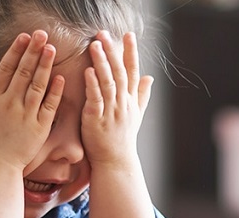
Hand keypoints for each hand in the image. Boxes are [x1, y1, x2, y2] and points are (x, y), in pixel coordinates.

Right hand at [0, 30, 64, 170]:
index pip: (5, 69)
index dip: (15, 51)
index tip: (23, 37)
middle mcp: (8, 103)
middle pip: (22, 72)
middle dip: (32, 52)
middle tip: (42, 35)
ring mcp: (25, 115)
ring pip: (37, 85)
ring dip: (45, 66)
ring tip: (52, 49)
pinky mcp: (39, 127)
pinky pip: (49, 106)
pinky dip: (55, 92)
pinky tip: (60, 78)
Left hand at [81, 31, 153, 168]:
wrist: (116, 162)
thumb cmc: (123, 139)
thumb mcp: (136, 115)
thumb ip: (142, 95)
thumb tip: (151, 77)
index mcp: (131, 100)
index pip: (133, 71)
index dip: (131, 52)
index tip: (128, 35)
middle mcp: (123, 104)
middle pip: (120, 73)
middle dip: (113, 52)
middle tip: (104, 34)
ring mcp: (111, 111)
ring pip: (108, 83)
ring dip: (101, 63)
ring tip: (95, 45)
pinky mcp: (97, 120)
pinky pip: (96, 99)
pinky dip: (92, 85)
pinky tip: (88, 71)